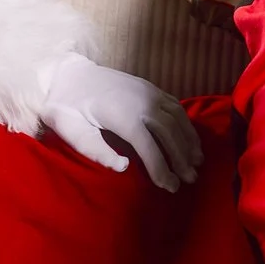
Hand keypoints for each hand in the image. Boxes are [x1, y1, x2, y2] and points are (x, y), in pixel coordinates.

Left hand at [40, 57, 201, 190]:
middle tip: (189, 180)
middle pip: (169, 134)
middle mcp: (141, 102)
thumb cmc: (67, 109)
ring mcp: (148, 92)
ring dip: (189, 142)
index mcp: (123, 116)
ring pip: (177, 119)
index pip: (149, 147)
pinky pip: (175, 107)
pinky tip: (190, 139)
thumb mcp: (72, 132)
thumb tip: (124, 167)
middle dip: (181, 159)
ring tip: (196, 163)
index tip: (170, 187)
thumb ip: (97, 151)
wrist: (68, 76)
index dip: (161, 169)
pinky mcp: (150, 88)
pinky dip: (186, 124)